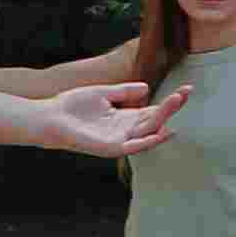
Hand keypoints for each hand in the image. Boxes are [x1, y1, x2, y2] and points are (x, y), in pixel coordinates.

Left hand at [41, 83, 172, 158]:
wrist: (49, 118)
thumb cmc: (70, 107)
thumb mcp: (102, 94)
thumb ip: (123, 92)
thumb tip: (146, 88)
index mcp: (125, 118)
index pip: (154, 110)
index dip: (170, 101)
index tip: (186, 89)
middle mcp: (126, 130)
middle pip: (155, 119)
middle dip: (171, 107)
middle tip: (185, 93)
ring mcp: (120, 140)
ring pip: (148, 130)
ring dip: (164, 117)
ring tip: (176, 102)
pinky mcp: (111, 148)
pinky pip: (134, 146)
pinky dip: (149, 141)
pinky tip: (163, 132)